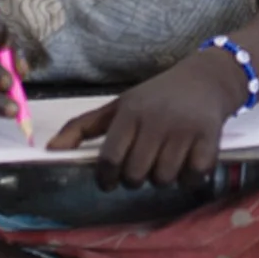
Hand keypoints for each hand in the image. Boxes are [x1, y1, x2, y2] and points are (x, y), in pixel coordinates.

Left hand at [48, 50, 248, 188]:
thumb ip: (83, 127)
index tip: (110, 180)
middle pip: (135, 175)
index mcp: (130, 113)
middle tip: (143, 165)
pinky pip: (192, 177)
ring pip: (163, 179)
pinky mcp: (209, 138)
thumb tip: (49, 150)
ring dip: (163, 178)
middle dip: (136, 178)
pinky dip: (190, 178)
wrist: (206, 78)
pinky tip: (189, 163)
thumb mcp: (119, 105)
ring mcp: (184, 130)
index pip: (109, 159)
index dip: (106, 178)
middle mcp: (156, 121)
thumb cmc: (156, 96)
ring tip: (167, 161)